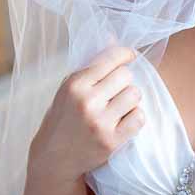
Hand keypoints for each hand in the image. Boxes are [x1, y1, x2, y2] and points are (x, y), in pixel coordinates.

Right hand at [29, 44, 145, 184]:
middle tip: (115, 91)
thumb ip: (91, 64)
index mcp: (75, 84)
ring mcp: (100, 122)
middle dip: (124, 81)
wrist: (54, 157)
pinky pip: (139, 117)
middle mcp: (87, 101)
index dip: (125, 54)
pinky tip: (123, 121)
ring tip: (118, 107)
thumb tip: (113, 36)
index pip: (111, 58)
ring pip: (135, 95)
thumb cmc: (64, 117)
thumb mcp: (70, 87)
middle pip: (126, 76)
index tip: (130, 55)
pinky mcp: (112, 141)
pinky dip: (135, 118)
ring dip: (130, 100)